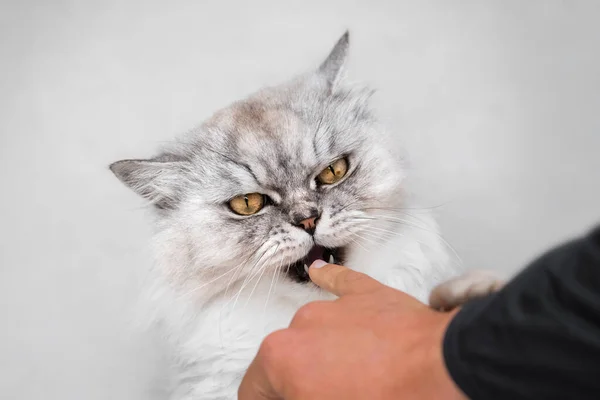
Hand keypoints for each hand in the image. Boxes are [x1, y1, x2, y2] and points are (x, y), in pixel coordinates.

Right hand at [238, 260, 465, 399]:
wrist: (441, 371)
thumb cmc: (391, 397)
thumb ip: (297, 396)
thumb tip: (297, 391)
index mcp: (281, 358)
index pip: (254, 390)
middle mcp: (300, 325)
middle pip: (282, 362)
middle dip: (294, 383)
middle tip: (319, 394)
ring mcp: (333, 307)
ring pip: (310, 332)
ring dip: (319, 353)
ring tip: (351, 379)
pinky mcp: (365, 295)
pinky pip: (340, 283)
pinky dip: (329, 281)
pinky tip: (319, 274)